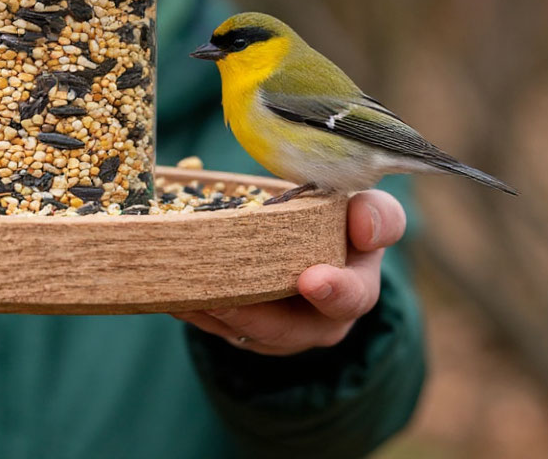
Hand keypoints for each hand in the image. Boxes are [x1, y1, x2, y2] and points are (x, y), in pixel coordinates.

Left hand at [173, 190, 405, 355]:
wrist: (314, 249)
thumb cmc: (342, 224)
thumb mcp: (365, 213)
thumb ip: (376, 214)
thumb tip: (364, 223)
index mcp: (356, 287)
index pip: (354, 294)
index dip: (335, 290)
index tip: (311, 279)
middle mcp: (321, 320)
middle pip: (289, 330)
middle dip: (256, 315)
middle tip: (224, 299)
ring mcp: (282, 332)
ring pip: (247, 334)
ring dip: (215, 315)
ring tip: (186, 294)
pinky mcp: (248, 333)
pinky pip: (219, 330)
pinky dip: (195, 312)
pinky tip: (171, 295)